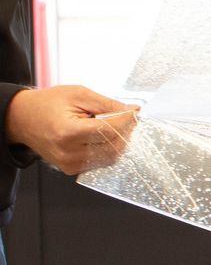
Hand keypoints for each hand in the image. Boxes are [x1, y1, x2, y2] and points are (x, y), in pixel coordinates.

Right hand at [4, 86, 140, 174]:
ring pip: (110, 157)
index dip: (126, 121)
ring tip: (108, 126)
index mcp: (68, 132)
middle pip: (114, 147)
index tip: (134, 113)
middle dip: (124, 131)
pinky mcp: (71, 170)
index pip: (109, 131)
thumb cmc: (47, 104)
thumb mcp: (78, 95)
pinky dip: (107, 149)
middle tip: (124, 118)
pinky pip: (101, 162)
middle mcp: (69, 153)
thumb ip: (107, 104)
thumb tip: (133, 111)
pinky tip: (100, 137)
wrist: (23, 119)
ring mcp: (70, 164)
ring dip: (117, 141)